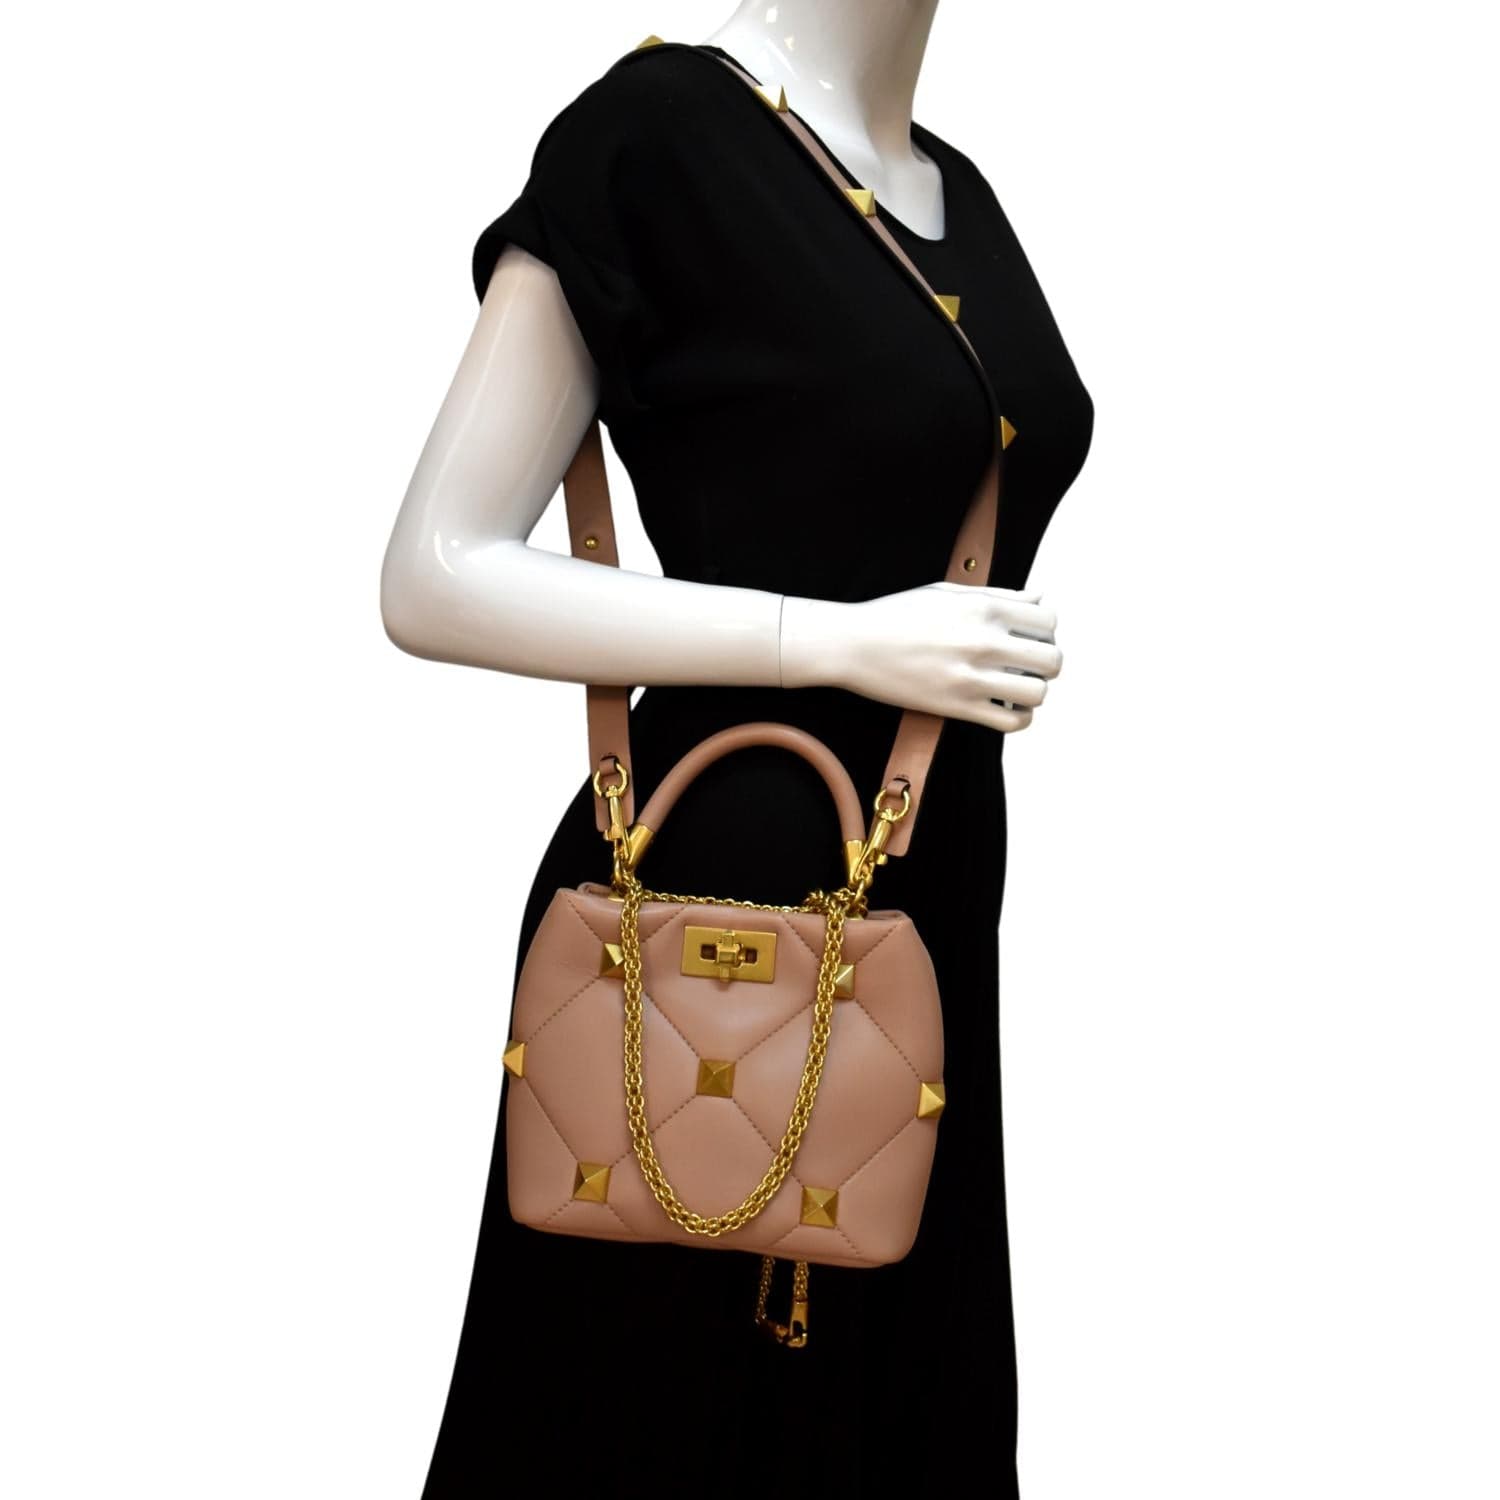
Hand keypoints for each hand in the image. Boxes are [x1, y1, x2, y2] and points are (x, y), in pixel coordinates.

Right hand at [781, 581, 1061, 732]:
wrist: (854, 644)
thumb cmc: (897, 614)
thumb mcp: (948, 592)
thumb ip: (997, 595)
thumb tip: (1040, 599)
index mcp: (984, 607)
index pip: (1048, 621)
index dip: (1044, 630)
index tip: (1028, 636)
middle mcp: (984, 641)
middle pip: (1052, 659)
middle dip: (1045, 662)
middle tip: (1026, 664)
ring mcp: (972, 676)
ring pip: (1038, 693)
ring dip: (1032, 691)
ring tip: (1014, 687)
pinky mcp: (958, 707)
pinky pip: (1012, 721)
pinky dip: (1018, 717)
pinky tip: (1004, 706)